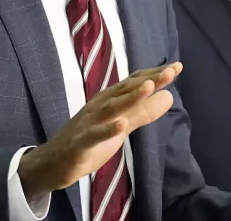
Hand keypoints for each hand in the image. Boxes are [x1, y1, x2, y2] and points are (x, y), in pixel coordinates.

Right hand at [17, 63, 182, 201]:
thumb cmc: (88, 140)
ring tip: (149, 87)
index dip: (155, 75)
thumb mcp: (120, 125)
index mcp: (108, 100)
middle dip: (149, 80)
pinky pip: (95, 136)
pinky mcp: (81, 143)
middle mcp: (99, 106)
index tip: (178, 68)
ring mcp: (89, 123)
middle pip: (126, 90)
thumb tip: (169, 97)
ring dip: (130, 97)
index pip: (134, 83)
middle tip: (172, 71)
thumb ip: (143, 112)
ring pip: (111, 108)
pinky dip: (108, 129)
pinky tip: (122, 125)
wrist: (51, 162)